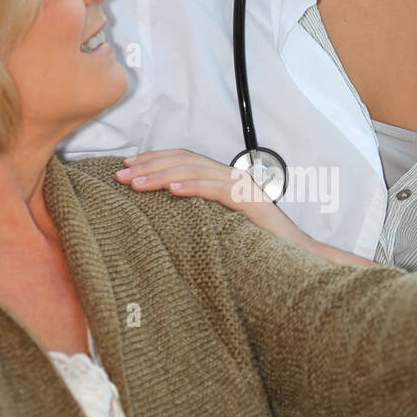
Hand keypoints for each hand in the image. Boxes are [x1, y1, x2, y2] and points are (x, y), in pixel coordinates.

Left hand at [115, 149, 311, 248]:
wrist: (295, 256)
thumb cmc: (257, 246)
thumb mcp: (219, 227)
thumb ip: (198, 215)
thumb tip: (162, 215)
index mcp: (223, 180)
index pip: (184, 159)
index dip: (154, 160)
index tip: (126, 168)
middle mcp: (232, 177)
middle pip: (185, 160)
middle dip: (149, 166)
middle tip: (120, 175)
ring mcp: (243, 187)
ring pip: (196, 170)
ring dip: (162, 175)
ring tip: (136, 183)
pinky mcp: (251, 201)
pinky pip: (217, 189)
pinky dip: (193, 186)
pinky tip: (172, 190)